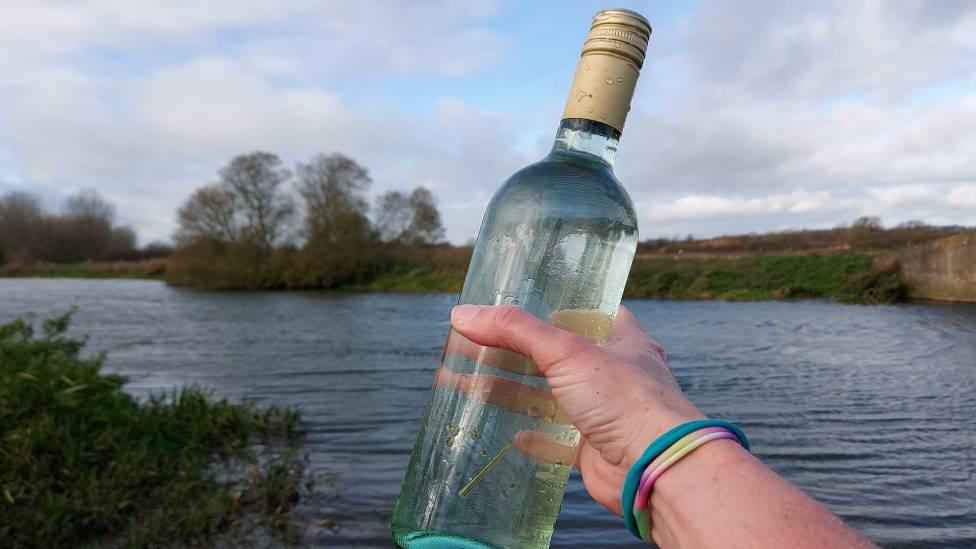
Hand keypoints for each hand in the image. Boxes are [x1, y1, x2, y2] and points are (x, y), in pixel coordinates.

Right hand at [450, 304, 703, 514]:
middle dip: (512, 352)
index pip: (586, 313)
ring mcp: (603, 413)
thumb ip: (514, 331)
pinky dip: (532, 436)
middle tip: (471, 345)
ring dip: (509, 391)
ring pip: (547, 398)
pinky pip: (555, 440)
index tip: (516, 304)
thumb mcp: (567, 352)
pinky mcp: (593, 449)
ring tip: (463, 383)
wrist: (655, 469)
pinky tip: (508, 433)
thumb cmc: (626, 400)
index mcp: (621, 340)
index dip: (552, 307)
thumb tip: (462, 314)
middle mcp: (614, 374)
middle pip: (554, 357)